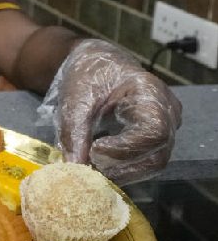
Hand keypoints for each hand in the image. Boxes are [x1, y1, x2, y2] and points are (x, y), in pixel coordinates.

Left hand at [41, 39, 181, 184]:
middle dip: (120, 167)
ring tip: (90, 167)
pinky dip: (122, 170)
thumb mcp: (75, 99)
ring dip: (120, 173)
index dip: (125, 149)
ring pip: (152, 164)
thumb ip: (74, 133)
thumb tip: (74, 166)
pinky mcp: (157, 140)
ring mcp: (167, 127)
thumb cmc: (89, 77)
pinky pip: (145, 163)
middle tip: (87, 167)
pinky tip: (99, 165)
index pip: (153, 132)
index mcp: (150, 92)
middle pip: (156, 155)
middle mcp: (167, 112)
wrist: (98, 67)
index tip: (93, 151)